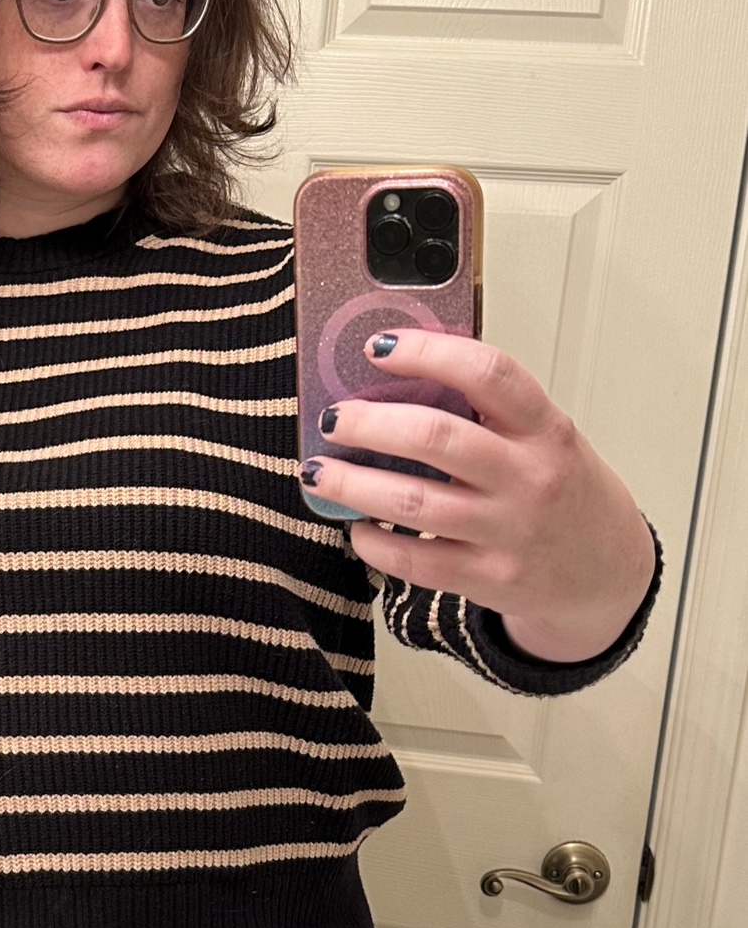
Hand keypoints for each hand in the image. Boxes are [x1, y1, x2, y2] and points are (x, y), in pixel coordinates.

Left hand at [301, 331, 655, 663]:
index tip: (379, 347)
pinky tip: (356, 527)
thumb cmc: (561, 490)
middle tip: (333, 418)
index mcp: (545, 428)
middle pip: (437, 438)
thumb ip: (488, 412)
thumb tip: (395, 380)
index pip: (488, 373)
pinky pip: (415, 562)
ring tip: (319, 472)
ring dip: (353, 484)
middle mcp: (530, 477)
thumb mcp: (543, 438)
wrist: (607, 571)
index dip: (428, 353)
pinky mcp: (489, 579)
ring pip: (414, 503)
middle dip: (370, 423)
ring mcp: (509, 532)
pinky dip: (374, 543)